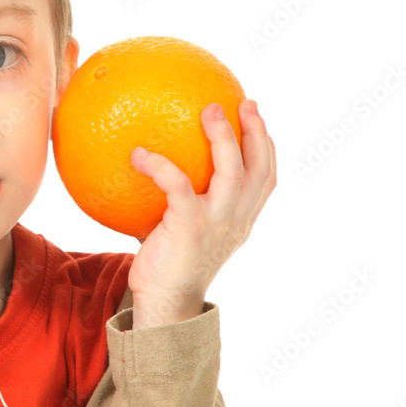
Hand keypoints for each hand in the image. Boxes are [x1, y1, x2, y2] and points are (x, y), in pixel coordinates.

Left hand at [127, 99, 275, 328]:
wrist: (163, 305)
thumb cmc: (165, 266)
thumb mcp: (179, 231)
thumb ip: (175, 203)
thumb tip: (144, 168)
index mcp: (239, 222)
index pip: (265, 180)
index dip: (266, 147)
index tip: (256, 117)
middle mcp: (236, 221)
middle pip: (259, 170)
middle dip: (257, 132)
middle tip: (245, 102)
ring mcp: (217, 224)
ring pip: (232, 171)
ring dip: (223, 138)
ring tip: (209, 110)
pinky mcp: (189, 227)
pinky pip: (178, 185)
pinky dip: (160, 166)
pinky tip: (139, 154)